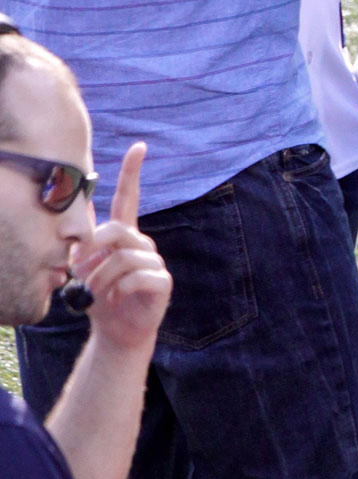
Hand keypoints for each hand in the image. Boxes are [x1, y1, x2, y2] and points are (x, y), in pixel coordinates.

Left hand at [69, 143, 171, 355]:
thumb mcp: (86, 267)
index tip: (139, 147)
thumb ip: (84, 243)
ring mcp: (155, 262)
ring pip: (122, 257)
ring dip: (100, 277)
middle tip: (80, 271)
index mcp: (125, 236)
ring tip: (94, 292)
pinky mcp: (162, 282)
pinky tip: (117, 298)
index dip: (132, 172)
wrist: (116, 331)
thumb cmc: (101, 297)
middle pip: (117, 230)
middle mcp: (143, 244)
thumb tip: (75, 220)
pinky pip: (137, 277)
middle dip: (92, 250)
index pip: (130, 197)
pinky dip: (119, 289)